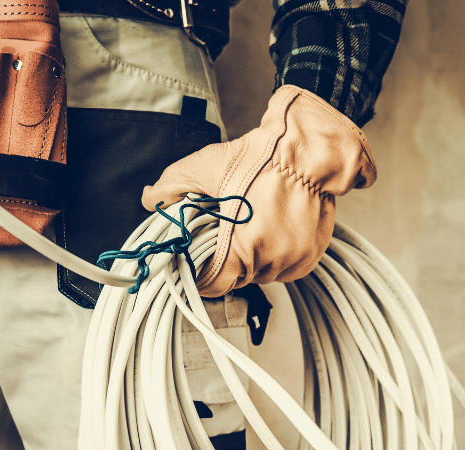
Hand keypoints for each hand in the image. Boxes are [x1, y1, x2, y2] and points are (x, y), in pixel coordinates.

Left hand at [142, 85, 376, 296]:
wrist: (308, 150)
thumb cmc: (261, 158)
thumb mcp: (205, 167)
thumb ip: (171, 187)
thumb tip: (152, 199)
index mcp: (242, 250)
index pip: (213, 285)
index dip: (200, 272)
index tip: (197, 260)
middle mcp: (272, 262)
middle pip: (238, 277)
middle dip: (227, 258)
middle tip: (223, 232)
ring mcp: (295, 260)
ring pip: (262, 273)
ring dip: (252, 257)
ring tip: (249, 226)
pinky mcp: (311, 255)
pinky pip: (286, 267)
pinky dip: (275, 254)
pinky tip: (269, 229)